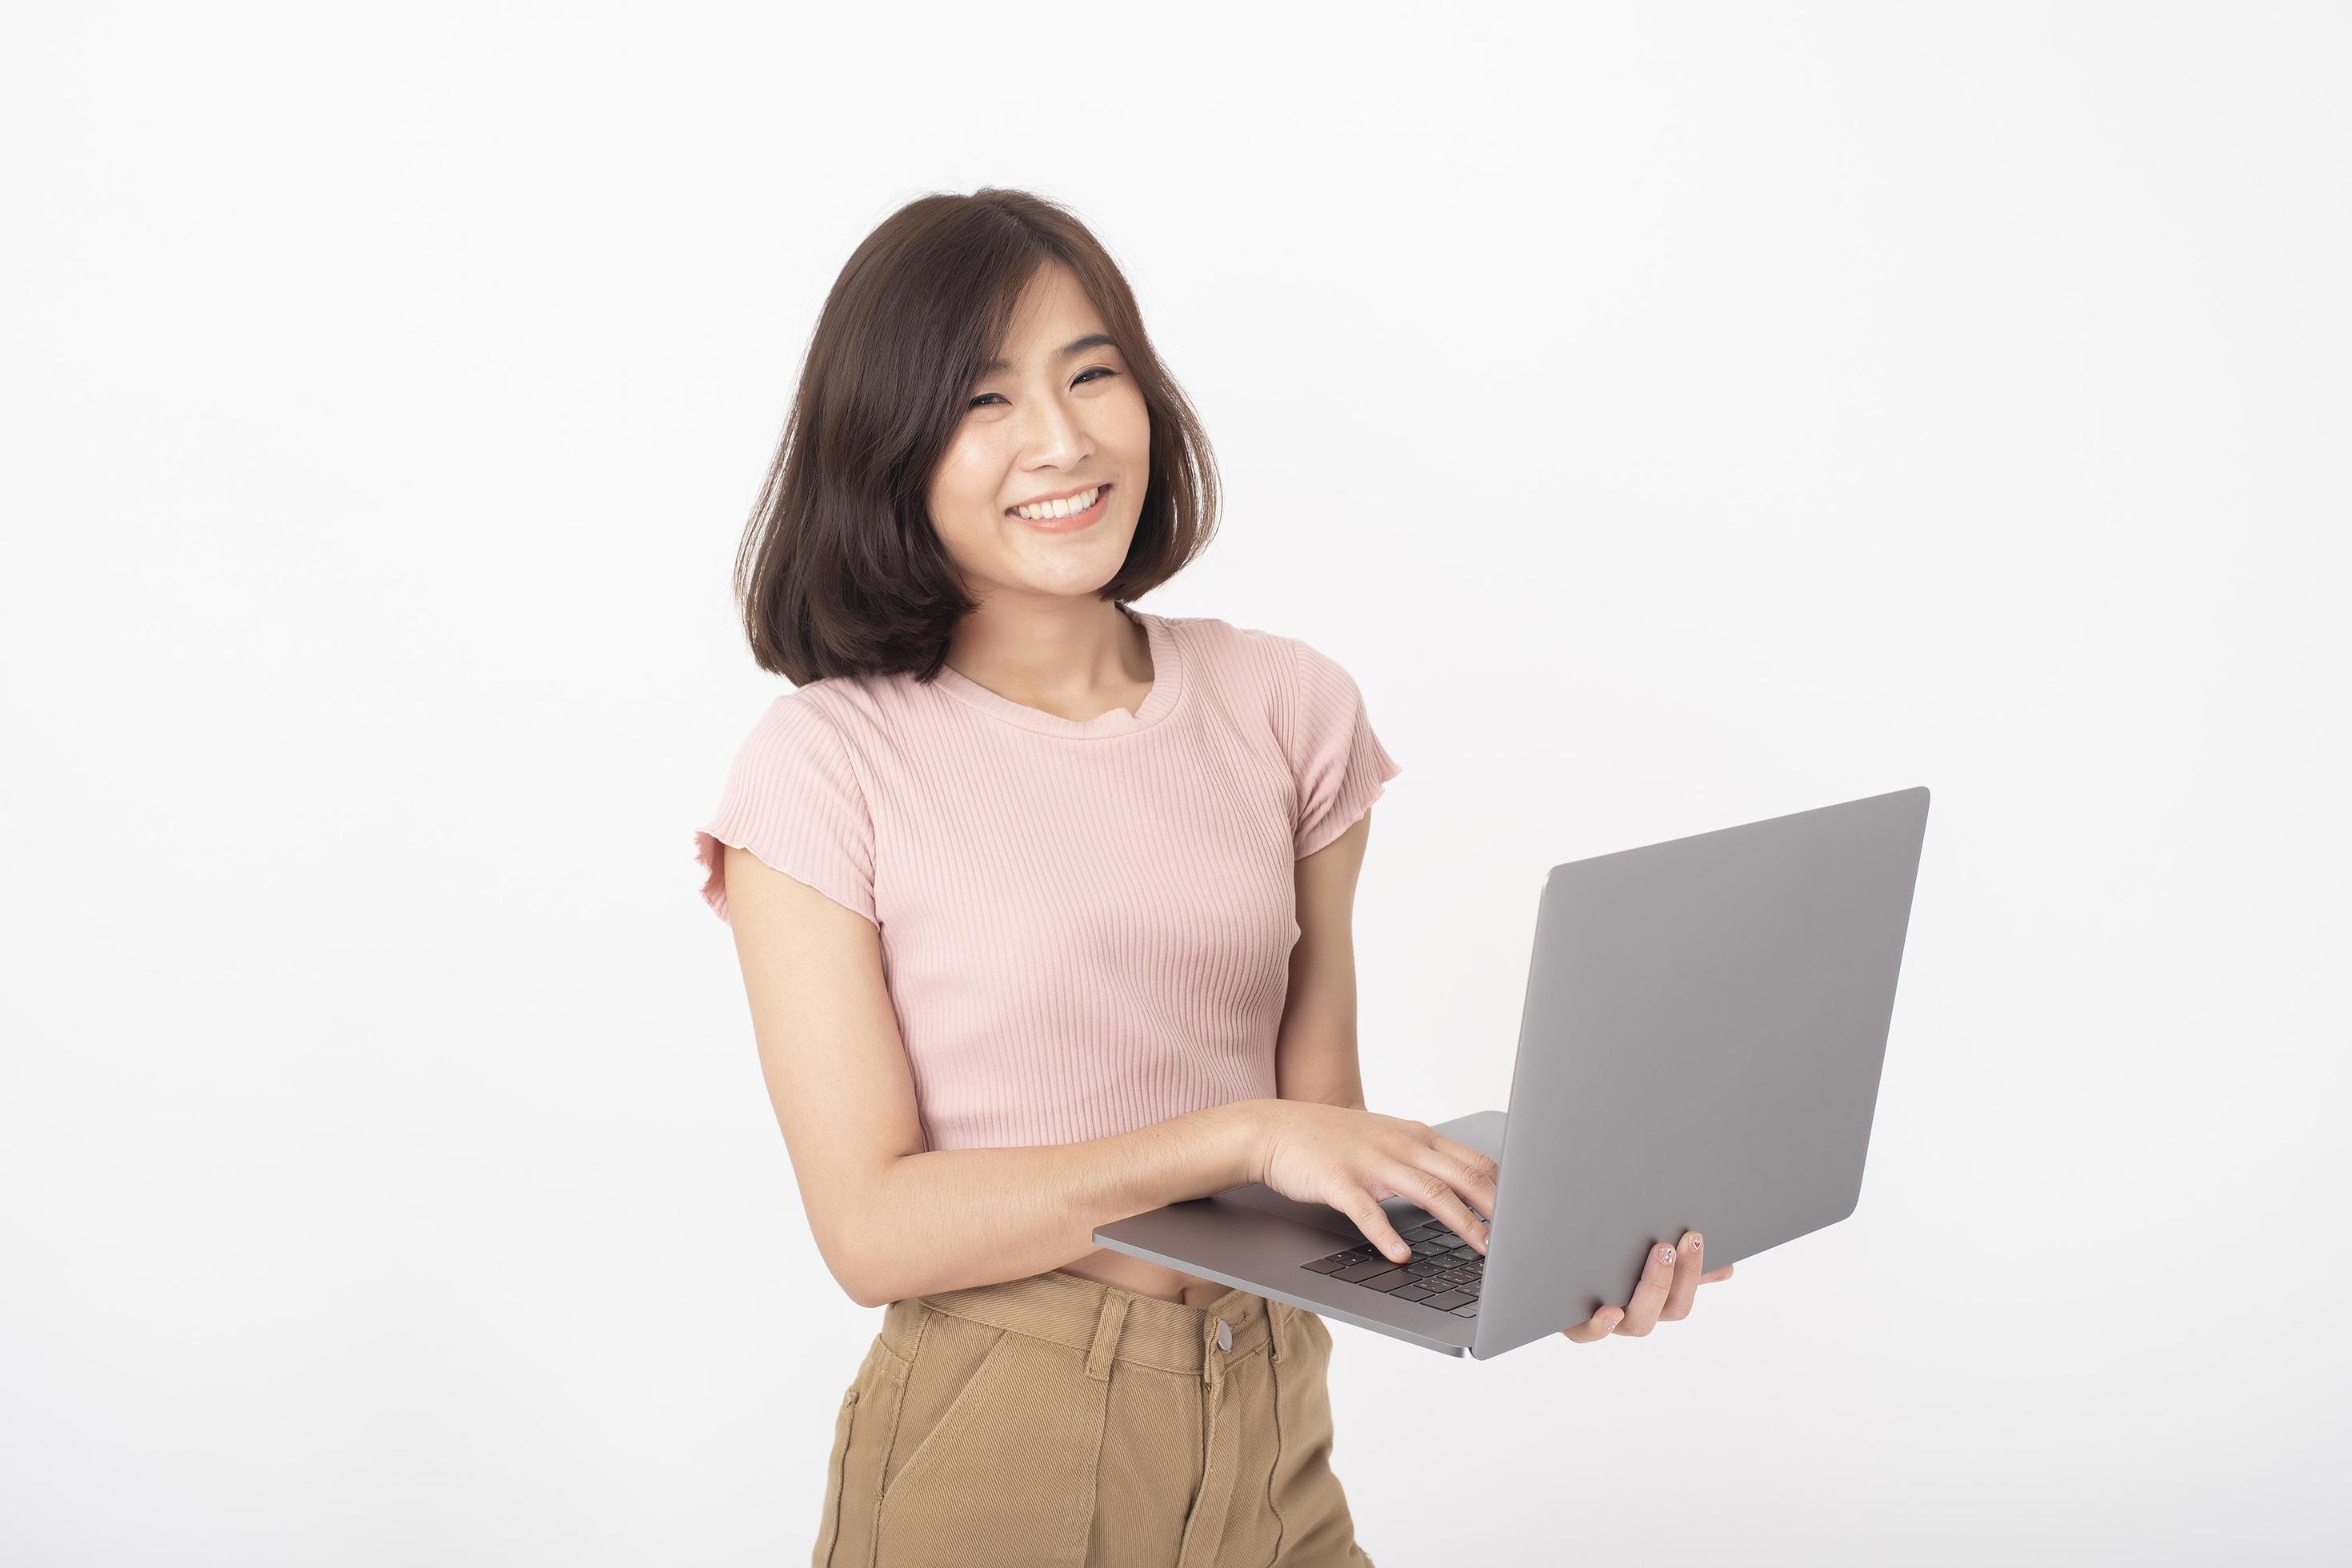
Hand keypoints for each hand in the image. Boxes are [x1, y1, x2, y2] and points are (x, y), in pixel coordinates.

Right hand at [1249, 1102, 1498, 1265]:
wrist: (1273, 1130)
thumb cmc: (1331, 1139)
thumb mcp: (1384, 1138)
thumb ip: (1420, 1157)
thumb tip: (1461, 1183)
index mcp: (1415, 1135)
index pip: (1473, 1161)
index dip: (1504, 1189)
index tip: (1527, 1215)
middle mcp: (1399, 1144)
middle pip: (1460, 1176)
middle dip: (1496, 1208)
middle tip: (1520, 1238)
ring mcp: (1370, 1161)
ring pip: (1426, 1192)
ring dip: (1460, 1221)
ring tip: (1483, 1249)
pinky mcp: (1339, 1181)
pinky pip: (1368, 1210)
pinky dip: (1387, 1234)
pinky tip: (1402, 1255)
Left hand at [1560, 1229, 1734, 1342]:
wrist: (1545, 1279)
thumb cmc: (1602, 1266)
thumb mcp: (1641, 1262)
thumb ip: (1678, 1264)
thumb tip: (1725, 1266)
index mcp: (1654, 1303)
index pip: (1684, 1296)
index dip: (1696, 1272)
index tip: (1696, 1236)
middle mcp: (1635, 1316)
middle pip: (1670, 1309)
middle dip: (1681, 1273)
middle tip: (1685, 1238)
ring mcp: (1607, 1323)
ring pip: (1637, 1322)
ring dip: (1654, 1288)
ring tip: (1660, 1252)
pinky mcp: (1574, 1326)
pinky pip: (1587, 1334)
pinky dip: (1601, 1326)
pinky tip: (1610, 1310)